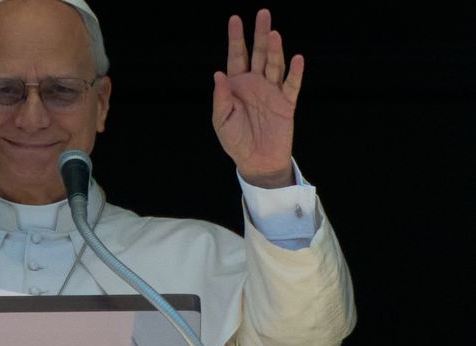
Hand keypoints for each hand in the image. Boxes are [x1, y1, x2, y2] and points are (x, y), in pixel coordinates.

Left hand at [212, 8, 302, 187]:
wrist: (256, 161)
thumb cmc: (235, 141)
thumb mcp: (221, 121)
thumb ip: (220, 98)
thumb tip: (218, 74)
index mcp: (237, 85)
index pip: (236, 56)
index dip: (236, 38)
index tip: (235, 19)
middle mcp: (256, 84)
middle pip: (259, 54)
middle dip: (259, 34)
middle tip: (262, 13)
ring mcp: (272, 92)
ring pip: (275, 65)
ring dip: (275, 50)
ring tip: (274, 34)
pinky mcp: (286, 104)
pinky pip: (291, 86)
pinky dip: (294, 73)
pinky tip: (296, 59)